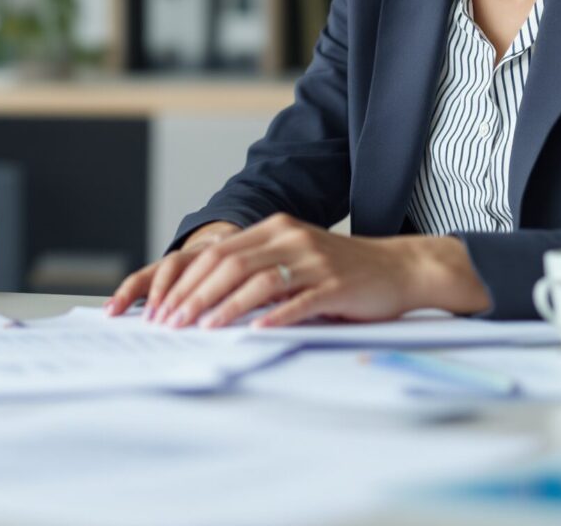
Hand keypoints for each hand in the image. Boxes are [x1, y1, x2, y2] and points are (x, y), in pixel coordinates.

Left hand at [118, 214, 490, 328]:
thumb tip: (203, 299)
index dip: (184, 281)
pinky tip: (255, 331)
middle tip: (171, 322)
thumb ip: (256, 268)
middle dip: (194, 296)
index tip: (160, 307)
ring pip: (258, 282)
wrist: (400, 267)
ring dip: (225, 307)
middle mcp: (289, 238)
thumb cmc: (342, 270)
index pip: (215, 253)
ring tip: (201, 328)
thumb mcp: (294, 257)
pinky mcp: (336, 284)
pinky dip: (274, 316)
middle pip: (229, 265)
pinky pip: (299, 300)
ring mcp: (313, 260)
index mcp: (273, 229)